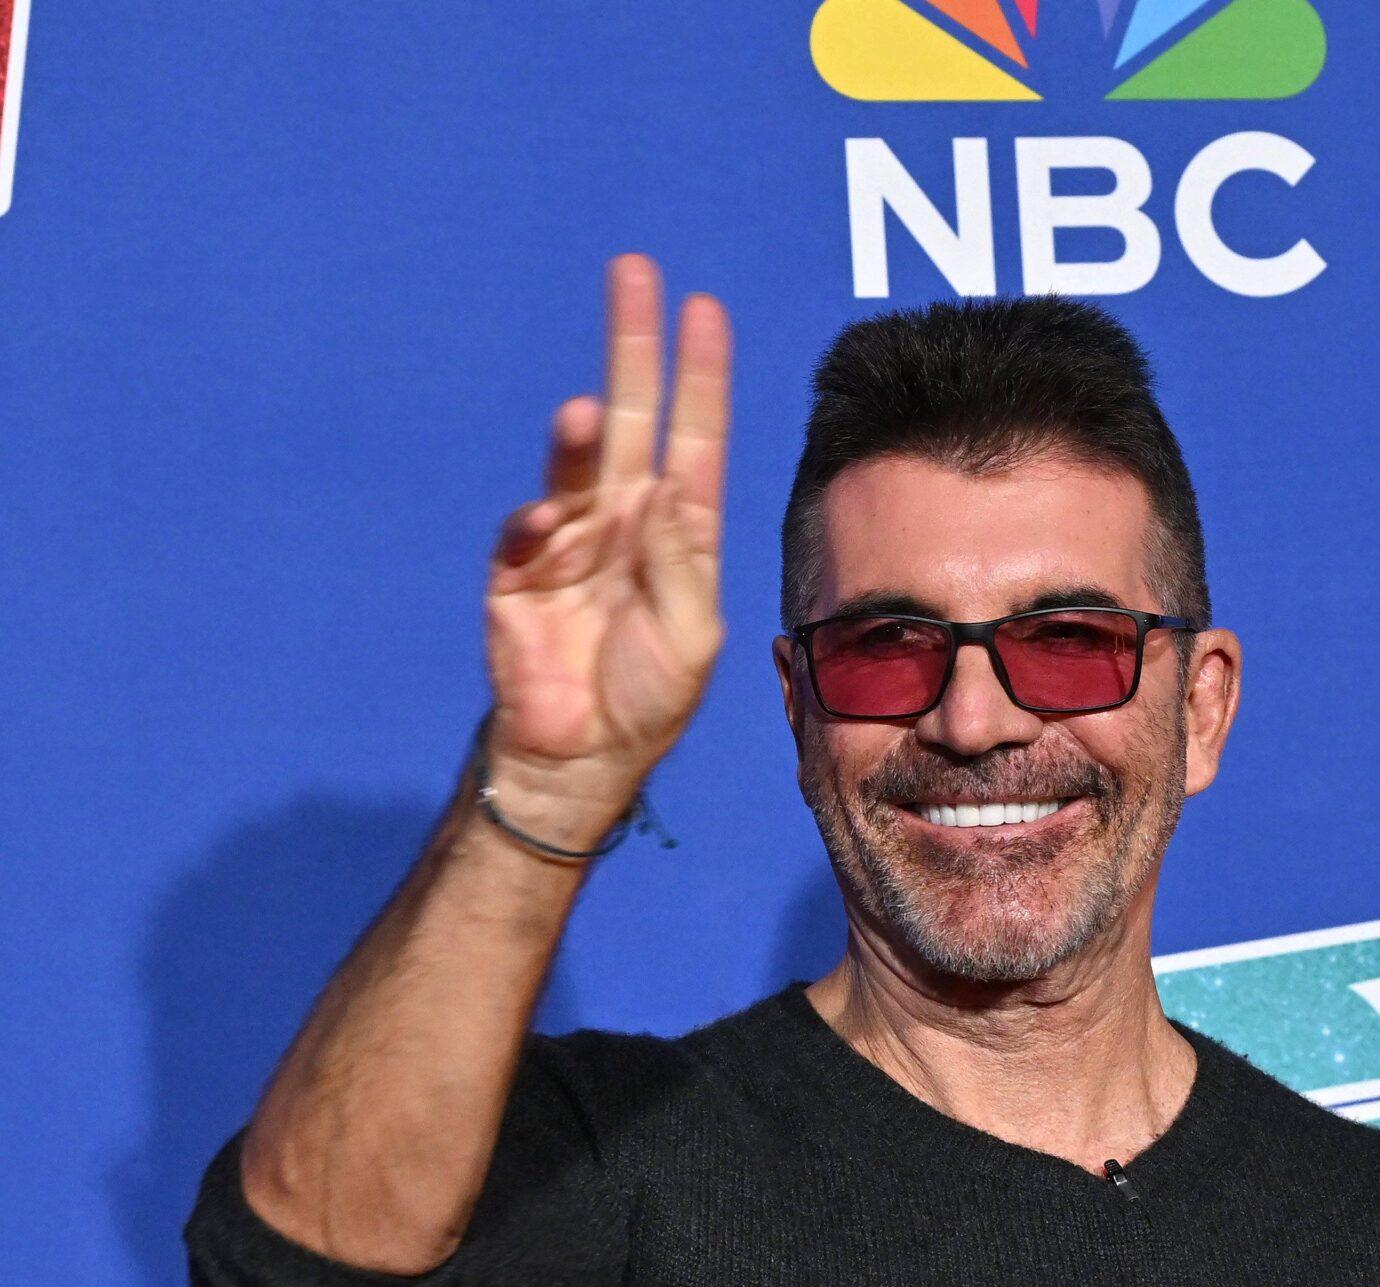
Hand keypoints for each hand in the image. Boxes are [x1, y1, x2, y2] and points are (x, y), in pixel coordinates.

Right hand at [482, 253, 730, 818]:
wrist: (580, 759)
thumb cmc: (647, 701)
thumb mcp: (692, 638)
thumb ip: (681, 564)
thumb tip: (662, 488)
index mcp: (678, 534)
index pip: (694, 438)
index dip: (698, 377)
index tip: (702, 309)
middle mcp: (624, 522)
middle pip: (632, 420)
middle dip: (632, 348)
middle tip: (632, 273)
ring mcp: (568, 542)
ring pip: (575, 467)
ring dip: (580, 438)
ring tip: (587, 413)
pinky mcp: (518, 574)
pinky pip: (524, 533)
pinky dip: (535, 523)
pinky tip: (548, 524)